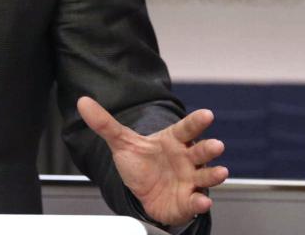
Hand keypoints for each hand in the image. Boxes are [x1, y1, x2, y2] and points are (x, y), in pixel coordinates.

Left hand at [77, 96, 227, 228]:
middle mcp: (186, 159)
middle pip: (200, 151)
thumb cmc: (141, 163)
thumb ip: (105, 123)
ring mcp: (189, 180)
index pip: (186, 128)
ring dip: (214, 174)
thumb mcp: (122, 142)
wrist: (143, 193)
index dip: (196, 122)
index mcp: (173, 141)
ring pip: (205, 175)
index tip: (207, 114)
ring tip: (221, 172)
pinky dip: (200, 202)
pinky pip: (196, 201)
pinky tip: (202, 201)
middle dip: (209, 148)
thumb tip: (83, 103)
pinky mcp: (187, 200)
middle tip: (216, 145)